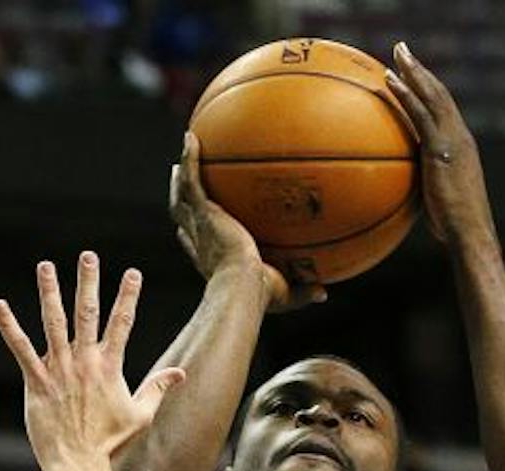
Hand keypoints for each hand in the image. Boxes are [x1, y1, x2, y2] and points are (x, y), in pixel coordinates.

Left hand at [0, 255, 186, 470]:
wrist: (79, 464)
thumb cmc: (109, 443)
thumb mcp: (140, 416)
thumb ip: (157, 389)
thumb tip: (180, 373)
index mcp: (110, 368)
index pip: (122, 324)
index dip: (128, 297)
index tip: (133, 273)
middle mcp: (85, 363)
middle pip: (87, 314)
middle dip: (88, 283)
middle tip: (88, 256)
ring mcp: (59, 370)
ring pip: (54, 323)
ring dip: (49, 292)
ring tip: (45, 266)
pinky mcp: (37, 382)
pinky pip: (21, 349)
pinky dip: (10, 327)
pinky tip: (0, 306)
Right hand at [169, 134, 324, 310]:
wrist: (242, 286)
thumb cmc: (259, 298)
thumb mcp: (285, 295)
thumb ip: (303, 291)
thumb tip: (323, 293)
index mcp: (212, 260)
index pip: (197, 245)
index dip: (192, 237)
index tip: (189, 229)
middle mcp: (202, 241)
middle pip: (184, 216)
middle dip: (182, 200)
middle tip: (181, 182)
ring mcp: (201, 225)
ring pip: (183, 196)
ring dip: (181, 174)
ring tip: (186, 152)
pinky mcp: (204, 212)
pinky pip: (193, 178)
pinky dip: (190, 157)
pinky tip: (191, 138)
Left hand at [385, 42, 495, 250]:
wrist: (471, 233)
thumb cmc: (456, 229)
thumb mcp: (440, 204)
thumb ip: (427, 190)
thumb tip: (406, 197)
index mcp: (462, 146)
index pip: (445, 110)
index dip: (429, 90)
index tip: (415, 75)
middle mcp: (461, 136)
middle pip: (439, 93)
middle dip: (421, 70)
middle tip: (404, 52)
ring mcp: (453, 139)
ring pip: (432, 95)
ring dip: (413, 70)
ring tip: (397, 53)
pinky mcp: (441, 148)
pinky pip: (420, 114)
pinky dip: (405, 94)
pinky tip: (390, 81)